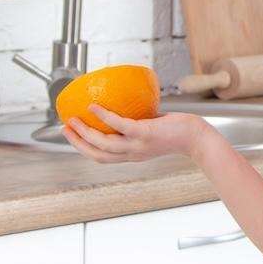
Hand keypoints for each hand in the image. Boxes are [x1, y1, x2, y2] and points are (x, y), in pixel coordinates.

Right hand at [61, 105, 211, 163]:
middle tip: (64, 127)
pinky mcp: (145, 134)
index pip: (102, 158)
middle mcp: (132, 154)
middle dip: (77, 143)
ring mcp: (138, 145)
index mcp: (132, 155)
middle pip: (97, 154)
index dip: (83, 149)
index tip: (71, 136)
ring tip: (73, 118)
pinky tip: (94, 106)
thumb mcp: (152, 131)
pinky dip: (104, 116)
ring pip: (103, 143)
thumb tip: (124, 106)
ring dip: (84, 132)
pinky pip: (119, 125)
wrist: (198, 138)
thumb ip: (137, 125)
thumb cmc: (178, 131)